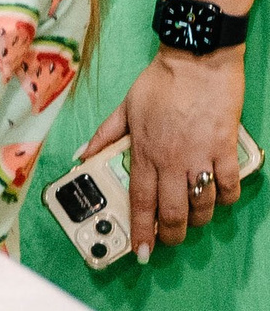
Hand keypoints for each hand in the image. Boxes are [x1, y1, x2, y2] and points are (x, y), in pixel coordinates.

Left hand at [92, 49, 250, 254]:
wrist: (196, 60)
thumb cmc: (161, 81)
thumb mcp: (124, 107)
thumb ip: (105, 134)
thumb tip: (82, 153)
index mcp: (143, 151)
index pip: (139, 201)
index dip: (140, 231)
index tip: (140, 251)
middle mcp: (170, 159)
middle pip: (171, 211)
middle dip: (171, 234)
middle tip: (171, 242)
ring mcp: (199, 155)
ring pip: (201, 204)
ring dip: (199, 219)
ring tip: (196, 221)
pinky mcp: (224, 148)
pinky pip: (228, 184)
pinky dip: (227, 197)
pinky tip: (221, 198)